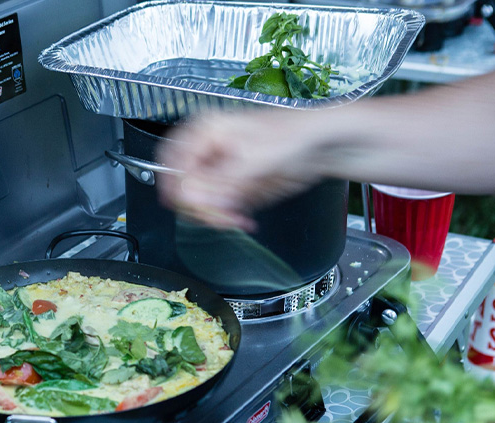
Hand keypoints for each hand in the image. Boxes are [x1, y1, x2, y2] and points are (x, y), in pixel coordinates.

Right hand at [156, 108, 329, 230]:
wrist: (320, 143)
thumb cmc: (291, 135)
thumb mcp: (252, 160)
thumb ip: (219, 182)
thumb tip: (190, 198)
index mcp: (205, 131)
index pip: (174, 165)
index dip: (178, 189)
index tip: (188, 208)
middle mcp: (207, 149)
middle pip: (183, 186)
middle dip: (200, 207)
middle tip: (219, 219)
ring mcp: (218, 169)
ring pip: (200, 201)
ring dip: (215, 216)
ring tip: (237, 220)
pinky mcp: (231, 185)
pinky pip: (218, 207)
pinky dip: (228, 217)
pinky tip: (243, 219)